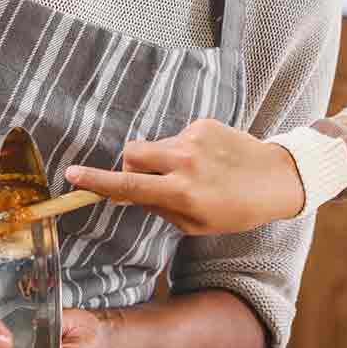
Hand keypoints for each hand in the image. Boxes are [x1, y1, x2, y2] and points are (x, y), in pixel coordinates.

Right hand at [64, 119, 304, 234]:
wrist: (275, 178)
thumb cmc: (235, 210)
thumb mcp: (195, 223)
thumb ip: (158, 208)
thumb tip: (128, 194)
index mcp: (181, 193)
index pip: (128, 186)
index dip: (97, 182)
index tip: (71, 175)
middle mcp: (185, 163)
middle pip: (132, 155)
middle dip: (130, 168)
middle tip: (148, 182)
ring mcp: (194, 139)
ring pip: (154, 147)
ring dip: (160, 161)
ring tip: (192, 173)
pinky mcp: (203, 124)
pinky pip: (177, 138)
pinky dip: (183, 151)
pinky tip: (207, 161)